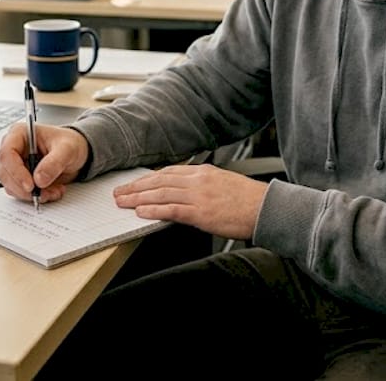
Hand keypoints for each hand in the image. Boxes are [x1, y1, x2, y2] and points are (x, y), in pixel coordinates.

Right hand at [0, 123, 88, 203]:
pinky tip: (50, 191)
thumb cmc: (70, 143)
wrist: (76, 153)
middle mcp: (14, 149)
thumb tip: (39, 179)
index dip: (16, 171)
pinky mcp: (20, 178)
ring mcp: (15, 164)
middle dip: (24, 188)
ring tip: (53, 191)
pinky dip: (35, 196)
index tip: (30, 185)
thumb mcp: (67, 149)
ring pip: (11, 186)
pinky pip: (20, 192)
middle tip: (43, 193)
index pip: (7, 153)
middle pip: (5, 173)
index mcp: (20, 134)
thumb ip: (54, 162)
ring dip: (31, 194)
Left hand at [112, 164, 268, 239]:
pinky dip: (154, 210)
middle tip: (119, 193)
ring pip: (160, 194)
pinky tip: (141, 212)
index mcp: (203, 172)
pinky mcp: (201, 213)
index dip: (148, 178)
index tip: (135, 183)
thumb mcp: (222, 184)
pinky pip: (171, 210)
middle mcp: (198, 180)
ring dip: (138, 198)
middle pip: (159, 181)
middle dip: (136, 187)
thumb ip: (201, 186)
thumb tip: (183, 193)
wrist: (266, 208)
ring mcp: (198, 196)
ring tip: (123, 202)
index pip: (168, 172)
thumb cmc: (248, 200)